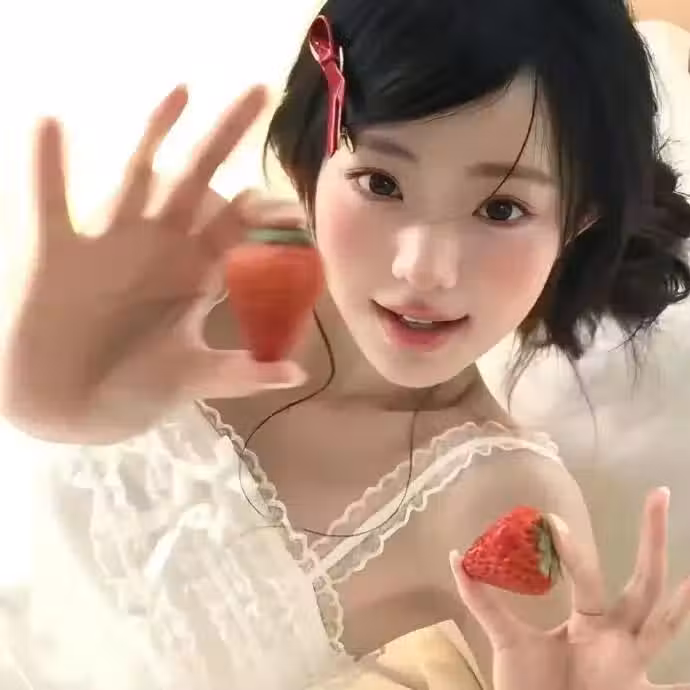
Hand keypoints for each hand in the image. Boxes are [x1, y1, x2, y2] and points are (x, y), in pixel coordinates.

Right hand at [0, 85, 306, 443]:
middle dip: (227, 139)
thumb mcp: (191, 377)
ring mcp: (112, 240)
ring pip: (137, 175)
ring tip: (181, 91)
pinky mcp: (60, 249)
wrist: (73, 403)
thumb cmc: (136, 387)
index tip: (293, 206)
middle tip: (261, 92)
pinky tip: (51, 126)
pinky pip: (51, 201)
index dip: (267, 213)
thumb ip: (241, 373)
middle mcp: (161, 244)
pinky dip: (49, 167)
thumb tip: (296, 372)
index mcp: (197, 272)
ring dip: (156, 132)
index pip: (240, 229)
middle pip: (199, 181)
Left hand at [452, 488, 689, 689]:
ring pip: (663, 628)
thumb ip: (483, 601)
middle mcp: (617, 637)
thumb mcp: (506, 639)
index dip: (571, 548)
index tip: (550, 520)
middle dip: (652, 542)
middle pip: (642, 583)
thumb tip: (456, 557)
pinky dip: (687, 687)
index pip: (587, 573)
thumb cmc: (530, 685)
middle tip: (659, 494)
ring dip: (681, 605)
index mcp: (590, 621)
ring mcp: (632, 667)